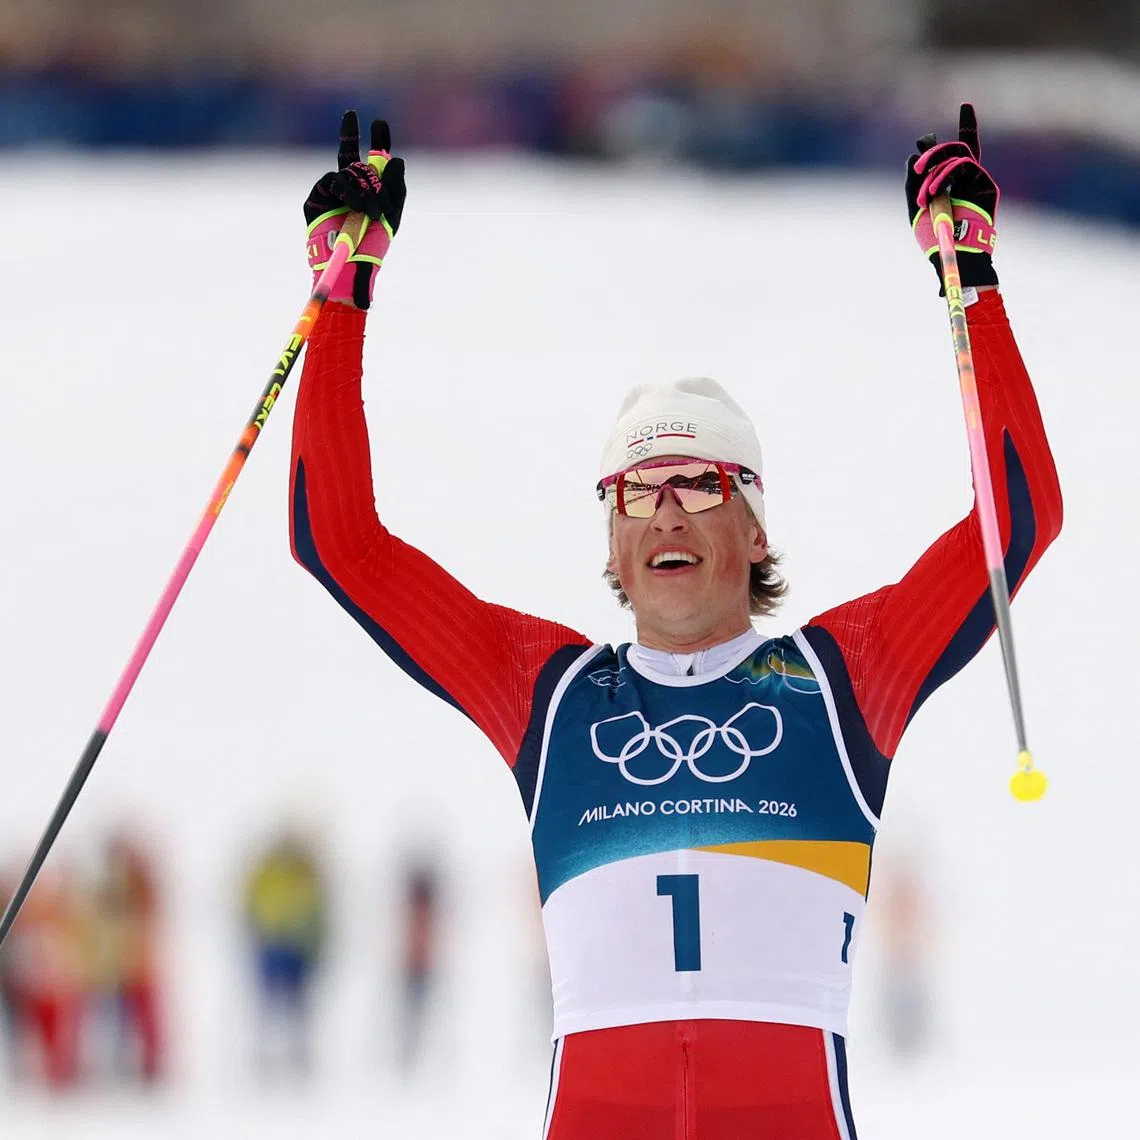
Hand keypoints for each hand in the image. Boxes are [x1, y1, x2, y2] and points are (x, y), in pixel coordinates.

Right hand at [303, 110, 406, 309]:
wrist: (350, 265)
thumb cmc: (373, 246)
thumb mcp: (392, 215)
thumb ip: (396, 188)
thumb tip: (396, 158)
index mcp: (369, 192)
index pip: (373, 162)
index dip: (376, 142)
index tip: (379, 123)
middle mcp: (349, 189)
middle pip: (349, 155)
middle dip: (351, 135)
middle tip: (353, 115)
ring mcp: (331, 193)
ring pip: (348, 171)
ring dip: (365, 187)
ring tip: (372, 211)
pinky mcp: (317, 199)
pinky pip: (334, 180)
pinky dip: (349, 190)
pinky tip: (357, 205)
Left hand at [906, 103, 998, 291]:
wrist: (953, 253)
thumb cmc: (934, 236)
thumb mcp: (916, 207)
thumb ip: (913, 182)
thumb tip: (913, 154)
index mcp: (955, 182)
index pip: (960, 151)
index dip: (967, 126)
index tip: (967, 104)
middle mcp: (969, 178)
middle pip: (957, 148)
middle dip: (935, 150)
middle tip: (917, 162)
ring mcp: (978, 180)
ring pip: (957, 155)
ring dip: (935, 169)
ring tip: (924, 193)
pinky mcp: (985, 185)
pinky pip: (963, 166)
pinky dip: (944, 175)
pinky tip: (934, 191)